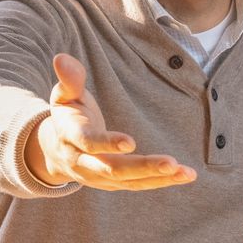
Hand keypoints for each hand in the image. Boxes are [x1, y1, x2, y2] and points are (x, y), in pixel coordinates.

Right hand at [25, 54, 197, 190]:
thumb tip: (62, 58)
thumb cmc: (68, 116)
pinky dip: (163, 182)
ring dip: (160, 178)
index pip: (89, 143)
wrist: (55, 152)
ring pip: (130, 181)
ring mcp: (99, 177)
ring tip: (186, 173)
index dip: (107, 143)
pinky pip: (140, 185)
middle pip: (113, 169)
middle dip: (143, 167)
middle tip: (170, 163)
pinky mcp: (114, 184)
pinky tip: (186, 175)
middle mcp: (84, 163)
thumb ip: (69, 80)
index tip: (130, 143)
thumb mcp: (64, 96)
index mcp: (72, 138)